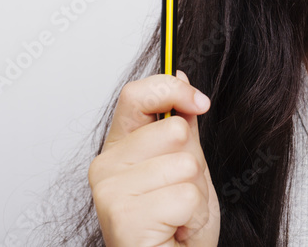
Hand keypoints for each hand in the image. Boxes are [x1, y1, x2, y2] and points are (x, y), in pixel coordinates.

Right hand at [88, 70, 219, 245]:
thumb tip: (179, 76)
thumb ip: (181, 127)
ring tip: (178, 215)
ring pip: (186, 164)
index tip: (200, 102)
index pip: (135, 95)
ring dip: (196, 193)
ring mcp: (110, 192)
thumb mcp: (187, 168)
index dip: (171, 88)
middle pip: (175, 129)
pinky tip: (174, 231)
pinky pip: (186, 195)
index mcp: (120, 148)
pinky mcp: (124, 217)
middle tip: (179, 193)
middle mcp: (107, 166)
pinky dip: (193, 215)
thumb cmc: (176, 227)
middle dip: (194, 163)